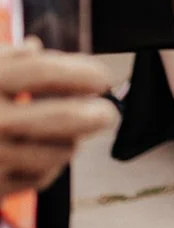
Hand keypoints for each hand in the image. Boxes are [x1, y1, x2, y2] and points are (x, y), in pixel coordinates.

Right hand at [0, 40, 117, 197]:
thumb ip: (2, 57)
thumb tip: (38, 48)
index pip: (47, 72)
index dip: (83, 73)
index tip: (102, 77)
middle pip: (64, 118)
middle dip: (96, 114)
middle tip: (108, 113)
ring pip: (56, 152)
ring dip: (72, 143)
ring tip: (76, 135)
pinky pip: (37, 179)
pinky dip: (50, 167)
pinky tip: (51, 157)